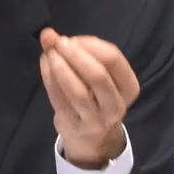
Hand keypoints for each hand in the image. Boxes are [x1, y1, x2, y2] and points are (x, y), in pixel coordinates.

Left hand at [38, 28, 139, 168]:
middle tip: (57, 42)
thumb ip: (80, 51)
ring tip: (49, 53)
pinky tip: (45, 65)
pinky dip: (49, 79)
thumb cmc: (96, 98)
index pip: (113, 59)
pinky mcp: (74, 126)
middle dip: (75, 54)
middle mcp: (116, 105)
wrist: (93, 139)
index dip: (91, 44)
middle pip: (98, 75)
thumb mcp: (99, 75)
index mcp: (129, 87)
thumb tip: (48, 34)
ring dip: (60, 68)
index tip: (73, 38)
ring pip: (78, 91)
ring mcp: (96, 119)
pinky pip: (60, 100)